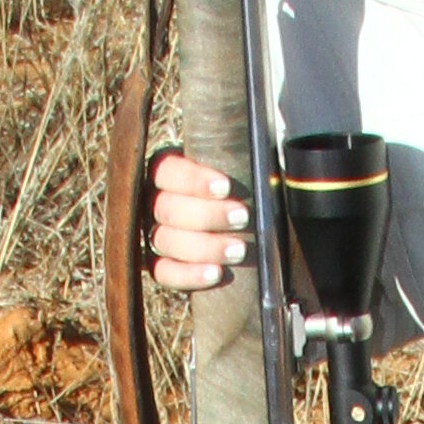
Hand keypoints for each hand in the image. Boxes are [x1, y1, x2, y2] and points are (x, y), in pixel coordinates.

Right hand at [147, 150, 247, 294]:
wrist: (245, 229)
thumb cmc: (241, 193)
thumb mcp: (241, 170)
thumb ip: (242, 164)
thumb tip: (270, 149)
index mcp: (166, 171)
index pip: (168, 170)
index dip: (193, 180)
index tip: (225, 188)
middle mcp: (152, 202)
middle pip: (168, 209)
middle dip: (207, 215)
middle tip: (242, 218)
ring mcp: (153, 235)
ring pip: (166, 241)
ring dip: (205, 247)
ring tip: (239, 250)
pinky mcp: (158, 265)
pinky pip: (164, 272)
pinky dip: (189, 274)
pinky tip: (216, 274)